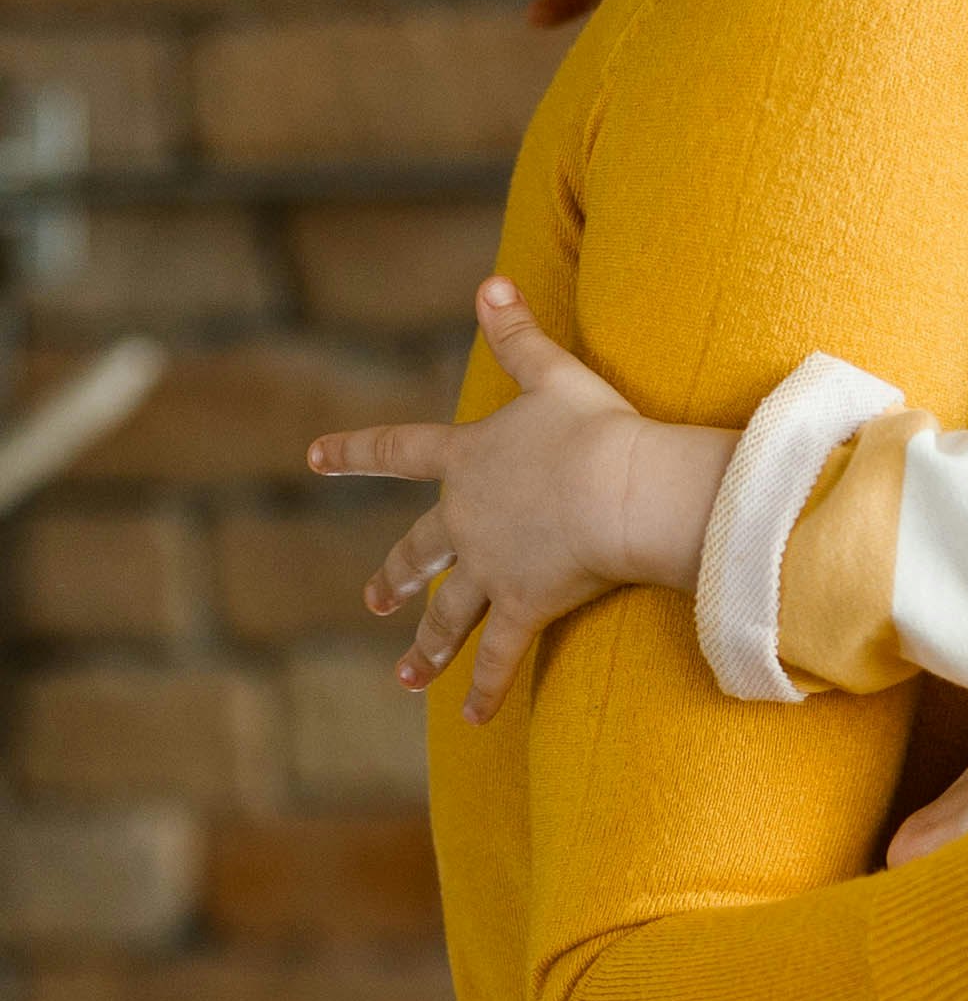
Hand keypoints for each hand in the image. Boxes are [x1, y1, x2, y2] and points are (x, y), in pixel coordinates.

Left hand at [306, 278, 731, 721]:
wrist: (621, 489)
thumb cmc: (596, 429)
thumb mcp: (555, 374)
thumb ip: (519, 332)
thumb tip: (490, 281)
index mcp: (468, 460)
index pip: (398, 452)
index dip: (355, 453)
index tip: (314, 457)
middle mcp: (466, 518)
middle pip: (421, 550)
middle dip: (398, 575)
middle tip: (375, 597)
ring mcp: (491, 567)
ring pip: (450, 612)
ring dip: (426, 646)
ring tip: (404, 677)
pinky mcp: (524, 606)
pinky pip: (499, 656)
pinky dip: (484, 688)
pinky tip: (470, 719)